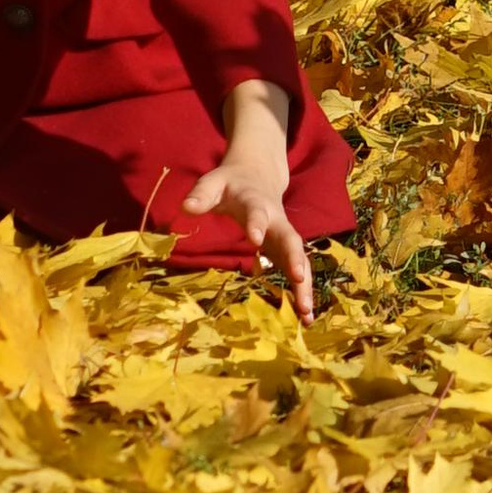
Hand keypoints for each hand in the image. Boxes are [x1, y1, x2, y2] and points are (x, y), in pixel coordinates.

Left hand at [185, 80, 315, 322]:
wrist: (257, 175)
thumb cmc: (231, 183)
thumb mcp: (213, 182)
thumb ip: (201, 194)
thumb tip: (185, 207)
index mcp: (256, 202)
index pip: (257, 213)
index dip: (256, 224)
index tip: (255, 240)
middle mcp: (277, 221)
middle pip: (290, 240)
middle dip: (295, 259)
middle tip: (299, 279)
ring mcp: (284, 237)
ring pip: (299, 260)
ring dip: (304, 285)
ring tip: (306, 313)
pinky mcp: (285, 251)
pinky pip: (297, 271)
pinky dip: (302, 292)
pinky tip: (305, 317)